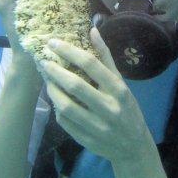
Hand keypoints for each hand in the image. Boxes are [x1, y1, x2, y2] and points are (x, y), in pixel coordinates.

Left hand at [42, 27, 151, 164]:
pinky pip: (65, 122)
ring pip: (66, 106)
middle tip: (44, 62)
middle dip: (56, 71)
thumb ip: (106, 57)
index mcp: (118, 90)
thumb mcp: (121, 83)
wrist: (133, 147)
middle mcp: (109, 108)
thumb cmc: (127, 108)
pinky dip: (57, 109)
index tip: (53, 43)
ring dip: (52, 91)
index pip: (91, 65)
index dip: (69, 51)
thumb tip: (92, 30)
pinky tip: (55, 99)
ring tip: (47, 81)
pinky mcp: (87, 140)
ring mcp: (98, 126)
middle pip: (76, 85)